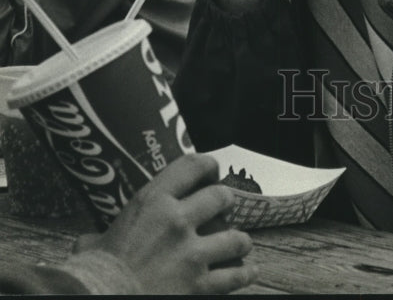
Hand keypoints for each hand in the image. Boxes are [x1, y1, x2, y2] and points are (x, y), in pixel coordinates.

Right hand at [78, 153, 255, 293]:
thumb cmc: (94, 274)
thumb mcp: (94, 244)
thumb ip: (100, 237)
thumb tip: (87, 244)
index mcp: (152, 201)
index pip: (192, 166)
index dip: (208, 165)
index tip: (211, 171)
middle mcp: (177, 220)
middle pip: (221, 197)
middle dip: (226, 202)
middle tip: (225, 208)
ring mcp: (192, 253)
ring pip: (236, 237)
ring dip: (239, 241)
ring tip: (238, 242)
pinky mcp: (200, 284)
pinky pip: (234, 276)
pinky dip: (244, 273)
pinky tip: (248, 270)